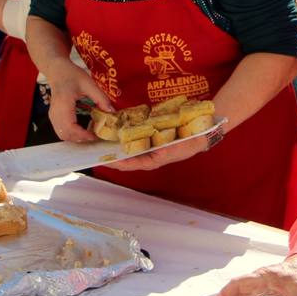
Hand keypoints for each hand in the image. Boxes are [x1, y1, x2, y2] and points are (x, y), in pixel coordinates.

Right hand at [45, 61, 113, 142]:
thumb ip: (101, 98)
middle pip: (66, 134)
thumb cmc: (72, 75)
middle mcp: (55, 112)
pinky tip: (82, 129)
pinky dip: (71, 134)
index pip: (70, 127)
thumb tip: (112, 112)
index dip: (83, 135)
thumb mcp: (89, 84)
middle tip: (95, 136)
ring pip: (62, 134)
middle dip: (81, 138)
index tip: (95, 136)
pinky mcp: (53, 116)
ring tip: (89, 133)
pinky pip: (61, 130)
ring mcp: (52, 115)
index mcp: (64, 103)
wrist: (57, 70)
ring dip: (76, 137)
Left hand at [106, 124, 222, 170]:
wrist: (200, 134)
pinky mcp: (150, 139)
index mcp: (154, 160)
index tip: (105, 160)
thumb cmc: (190, 142)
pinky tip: (116, 131)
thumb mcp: (180, 148)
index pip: (131, 165)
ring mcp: (149, 147)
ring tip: (101, 141)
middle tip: (96, 151)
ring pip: (128, 149)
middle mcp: (149, 155)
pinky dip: (125, 136)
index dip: (118, 163)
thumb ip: (167, 152)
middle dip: (112, 155)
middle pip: (126, 158)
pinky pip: (134, 139)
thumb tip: (155, 154)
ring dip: (116, 146)